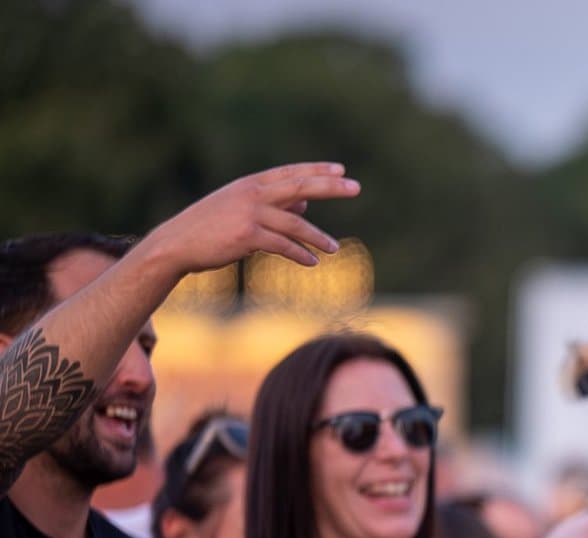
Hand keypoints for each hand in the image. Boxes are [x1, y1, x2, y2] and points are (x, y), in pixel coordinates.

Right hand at [135, 163, 360, 274]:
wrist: (177, 244)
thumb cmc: (211, 227)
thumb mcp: (240, 209)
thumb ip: (273, 205)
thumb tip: (305, 204)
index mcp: (250, 184)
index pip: (290, 173)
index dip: (316, 170)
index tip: (341, 170)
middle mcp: (251, 194)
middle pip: (299, 187)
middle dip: (330, 187)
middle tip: (356, 188)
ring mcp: (249, 213)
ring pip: (295, 222)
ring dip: (317, 237)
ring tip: (334, 248)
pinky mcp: (247, 236)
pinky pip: (282, 245)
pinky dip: (299, 254)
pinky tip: (312, 262)